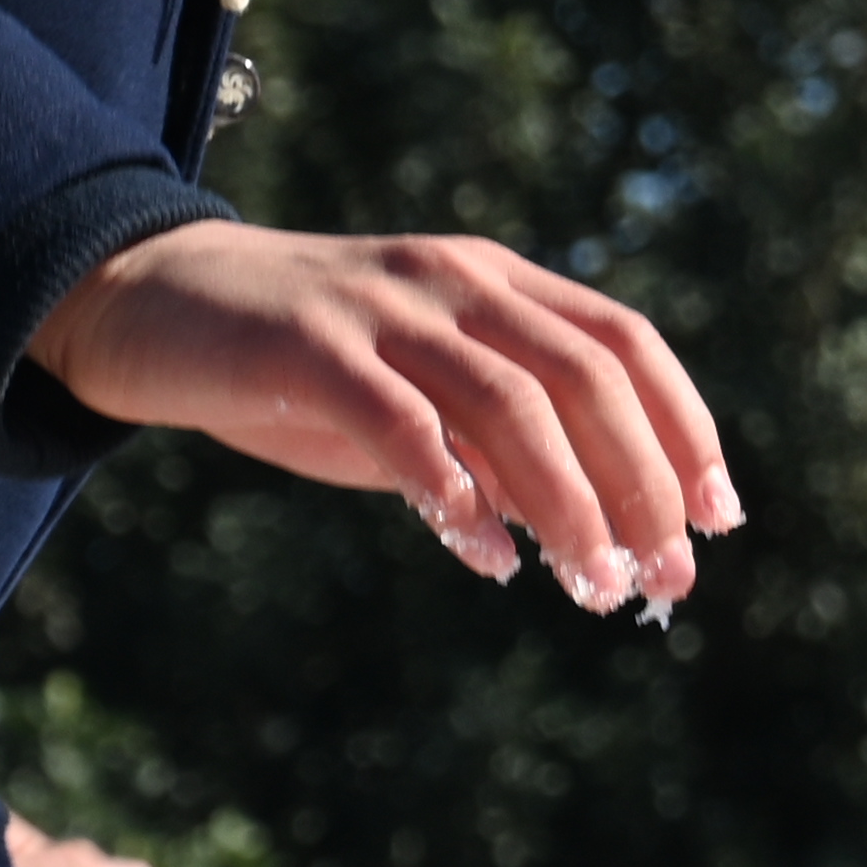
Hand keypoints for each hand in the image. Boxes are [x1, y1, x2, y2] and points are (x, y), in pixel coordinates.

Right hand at [39, 219, 743, 615]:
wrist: (148, 305)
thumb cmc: (297, 371)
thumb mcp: (416, 405)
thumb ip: (497, 452)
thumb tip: (592, 531)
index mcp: (497, 283)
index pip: (625, 342)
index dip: (684, 426)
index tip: (718, 516)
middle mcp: (456, 281)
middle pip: (586, 374)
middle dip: (643, 481)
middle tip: (665, 577)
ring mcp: (384, 306)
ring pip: (510, 400)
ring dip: (566, 501)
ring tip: (592, 585)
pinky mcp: (308, 343)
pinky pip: (401, 420)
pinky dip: (453, 490)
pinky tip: (482, 555)